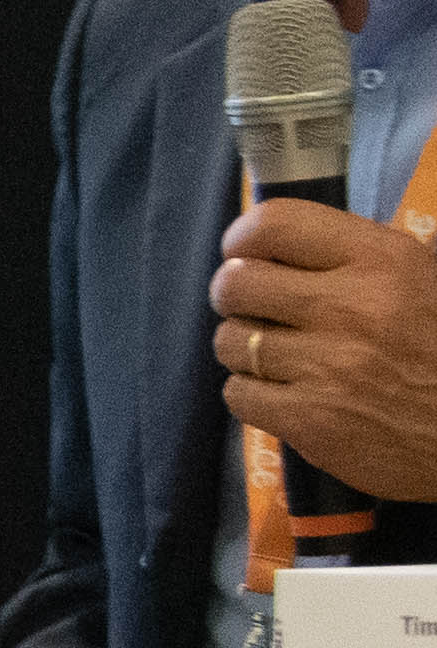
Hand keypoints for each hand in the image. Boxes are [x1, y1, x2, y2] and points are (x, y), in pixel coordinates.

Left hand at [213, 200, 436, 499]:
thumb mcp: (430, 281)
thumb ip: (367, 257)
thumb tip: (295, 242)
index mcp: (384, 261)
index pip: (274, 224)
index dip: (245, 238)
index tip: (246, 253)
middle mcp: (350, 308)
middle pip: (235, 283)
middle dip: (237, 294)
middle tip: (258, 307)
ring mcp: (326, 367)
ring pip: (230, 341)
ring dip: (246, 347)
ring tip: (283, 355)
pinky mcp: (309, 422)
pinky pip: (238, 394)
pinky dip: (253, 394)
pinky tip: (288, 393)